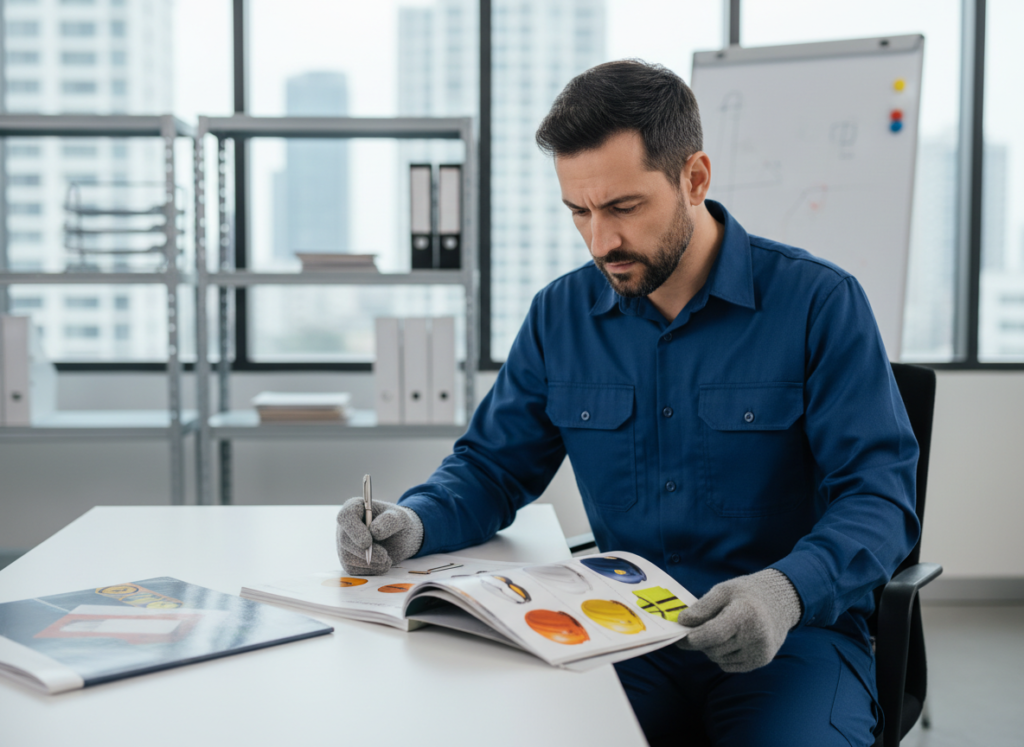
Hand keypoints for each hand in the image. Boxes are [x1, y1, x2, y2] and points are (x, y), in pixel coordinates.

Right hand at [336, 498, 423, 575]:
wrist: (400, 538)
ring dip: (370, 563)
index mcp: (355, 508)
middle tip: (384, 556)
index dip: (354, 530)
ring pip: (348, 557)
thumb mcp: (401, 517)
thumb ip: (390, 520)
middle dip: (364, 552)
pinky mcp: (349, 560)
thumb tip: (374, 530)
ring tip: (388, 559)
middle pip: (345, 540)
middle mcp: (346, 526)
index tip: (368, 542)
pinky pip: (354, 569)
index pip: (345, 516)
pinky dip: (370, 570)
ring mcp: (345, 544)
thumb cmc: (398, 524)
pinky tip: (383, 565)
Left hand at [675, 568, 801, 672]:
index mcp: (745, 614)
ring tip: (720, 630)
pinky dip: (723, 656)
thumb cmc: (746, 594)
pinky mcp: (761, 661)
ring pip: (719, 659)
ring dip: (711, 648)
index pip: (714, 634)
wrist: (780, 602)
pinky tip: (731, 640)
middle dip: (701, 641)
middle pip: (713, 649)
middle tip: (697, 630)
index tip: (682, 636)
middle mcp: (756, 636)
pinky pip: (729, 666)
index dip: (694, 638)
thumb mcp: (723, 591)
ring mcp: (760, 651)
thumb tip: (682, 621)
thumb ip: (702, 607)